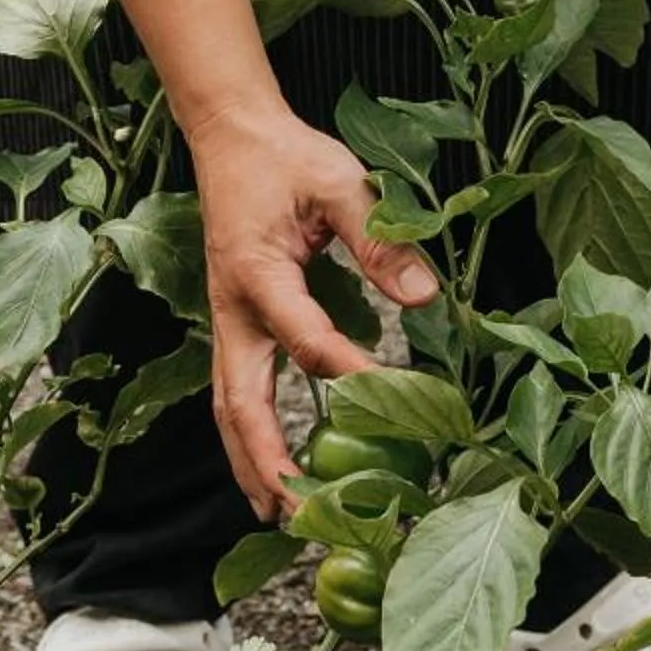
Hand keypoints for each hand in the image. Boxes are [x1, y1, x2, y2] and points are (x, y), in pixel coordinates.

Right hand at [188, 104, 437, 518]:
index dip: (349, 373)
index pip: (306, 340)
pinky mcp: (234, 320)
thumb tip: (423, 296)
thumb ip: (380, 237)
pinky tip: (268, 463)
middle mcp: (232, 308)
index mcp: (258, 273)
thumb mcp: (340, 182)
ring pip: (228, 404)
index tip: (392, 399)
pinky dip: (247, 432)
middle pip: (239, 401)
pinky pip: (235, 387)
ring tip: (274, 513)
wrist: (233, 137)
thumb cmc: (286, 157)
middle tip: (295, 512)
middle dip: (266, 459)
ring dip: (249, 459)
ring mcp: (227, 319)